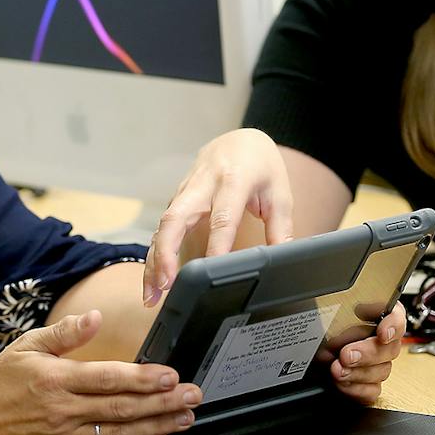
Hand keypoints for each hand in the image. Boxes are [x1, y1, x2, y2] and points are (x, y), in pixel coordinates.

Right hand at [0, 310, 201, 434]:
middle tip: (192, 395)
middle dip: (163, 403)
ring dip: (157, 428)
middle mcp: (63, 413)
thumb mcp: (28, 346)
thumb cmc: (2, 380)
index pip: (108, 379)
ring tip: (185, 419)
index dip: (143, 378)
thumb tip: (95, 317)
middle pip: (122, 409)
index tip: (171, 374)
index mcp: (56, 380)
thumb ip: (65, 333)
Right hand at [143, 128, 293, 305]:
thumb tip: (282, 260)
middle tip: (167, 284)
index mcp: (234, 180)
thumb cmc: (262, 166)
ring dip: (154, 260)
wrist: (241, 140)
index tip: (212, 269)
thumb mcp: (279, 193)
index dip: (217, 244)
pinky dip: (154, 254)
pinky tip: (153, 280)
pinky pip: (162, 227)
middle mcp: (203, 184)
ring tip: (152, 294)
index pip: (223, 216)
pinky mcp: (177, 199)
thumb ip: (280, 228)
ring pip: (162, 225)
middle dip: (167, 252)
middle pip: (177, 217)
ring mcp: (186, 191)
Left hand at [323, 303, 405, 404]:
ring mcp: (379, 364)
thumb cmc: (327, 324)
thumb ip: (347, 304)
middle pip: (389, 349)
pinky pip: (371, 391)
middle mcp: (384, 341)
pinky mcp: (370, 384)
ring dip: (358, 372)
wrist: (314, 347)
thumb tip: (357, 308)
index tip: (382, 333)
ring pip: (381, 372)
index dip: (393, 326)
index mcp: (381, 316)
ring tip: (336, 369)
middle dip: (367, 353)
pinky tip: (341, 383)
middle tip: (347, 355)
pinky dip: (355, 388)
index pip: (397, 317)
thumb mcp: (333, 309)